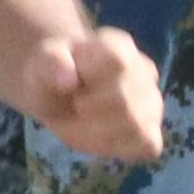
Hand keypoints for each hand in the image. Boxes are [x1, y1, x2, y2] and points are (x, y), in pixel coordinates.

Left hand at [12, 28, 165, 164]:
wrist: (60, 90)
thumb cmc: (54, 73)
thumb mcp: (40, 63)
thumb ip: (51, 62)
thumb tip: (69, 78)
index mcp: (118, 45)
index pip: (118, 62)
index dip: (89, 81)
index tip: (67, 86)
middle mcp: (144, 71)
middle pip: (124, 101)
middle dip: (85, 117)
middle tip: (67, 112)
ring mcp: (152, 102)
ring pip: (137, 126)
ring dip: (97, 135)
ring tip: (79, 125)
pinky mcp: (151, 131)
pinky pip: (147, 145)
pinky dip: (117, 148)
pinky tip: (97, 139)